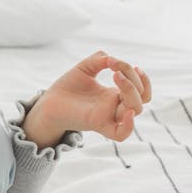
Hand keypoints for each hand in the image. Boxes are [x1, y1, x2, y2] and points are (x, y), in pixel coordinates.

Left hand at [22, 50, 151, 143]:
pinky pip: (121, 134)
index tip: (129, 64)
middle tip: (116, 69)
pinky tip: (126, 110)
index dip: (142, 78)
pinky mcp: (97, 124)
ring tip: (115, 75)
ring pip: (135, 109)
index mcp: (115, 95)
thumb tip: (111, 58)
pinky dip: (129, 126)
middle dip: (134, 79)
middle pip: (142, 98)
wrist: (49, 101)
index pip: (141, 90)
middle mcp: (115, 106)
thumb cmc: (68, 87)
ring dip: (131, 90)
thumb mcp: (86, 67)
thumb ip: (100, 59)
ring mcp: (108, 116)